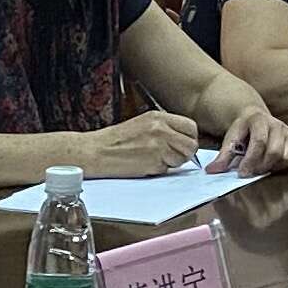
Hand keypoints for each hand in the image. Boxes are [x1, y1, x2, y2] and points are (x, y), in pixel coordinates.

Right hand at [77, 109, 203, 176]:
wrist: (96, 151)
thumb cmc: (116, 140)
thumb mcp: (143, 124)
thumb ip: (164, 128)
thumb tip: (183, 139)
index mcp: (159, 117)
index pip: (191, 127)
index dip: (189, 138)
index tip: (182, 145)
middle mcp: (161, 129)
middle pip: (191, 144)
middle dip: (184, 153)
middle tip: (171, 156)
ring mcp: (158, 146)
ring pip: (182, 159)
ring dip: (172, 163)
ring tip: (154, 160)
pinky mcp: (153, 162)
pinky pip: (167, 169)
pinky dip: (159, 170)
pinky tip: (145, 164)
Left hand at [212, 97, 287, 173]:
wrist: (256, 119)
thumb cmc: (242, 131)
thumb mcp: (231, 139)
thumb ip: (223, 156)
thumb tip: (211, 171)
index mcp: (259, 120)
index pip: (259, 142)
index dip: (250, 160)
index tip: (241, 173)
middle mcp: (277, 125)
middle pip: (274, 152)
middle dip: (261, 166)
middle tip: (250, 173)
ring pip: (285, 158)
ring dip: (271, 168)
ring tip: (259, 169)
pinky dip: (282, 168)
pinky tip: (270, 168)